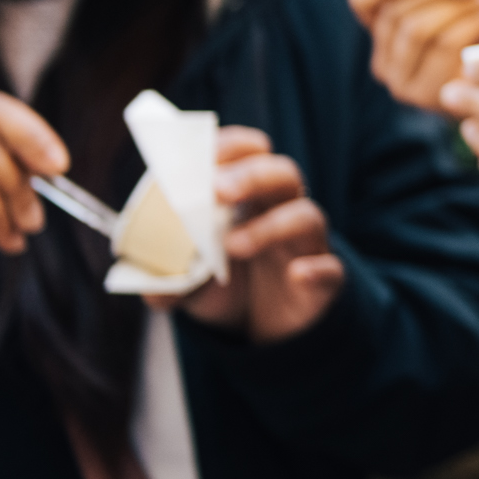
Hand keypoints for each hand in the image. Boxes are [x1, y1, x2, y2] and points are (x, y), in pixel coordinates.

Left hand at [146, 127, 343, 342]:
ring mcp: (307, 246)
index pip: (251, 153)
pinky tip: (298, 274)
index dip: (233, 146)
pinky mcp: (324, 283)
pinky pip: (331, 269)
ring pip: (307, 217)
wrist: (259, 332)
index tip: (206, 154)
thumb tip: (146, 281)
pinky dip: (317, 269)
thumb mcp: (188, 281)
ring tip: (233, 247)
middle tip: (218, 189)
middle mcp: (283, 212)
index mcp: (250, 198)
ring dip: (271, 226)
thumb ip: (165, 278)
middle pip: (283, 174)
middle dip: (252, 175)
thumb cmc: (227, 288)